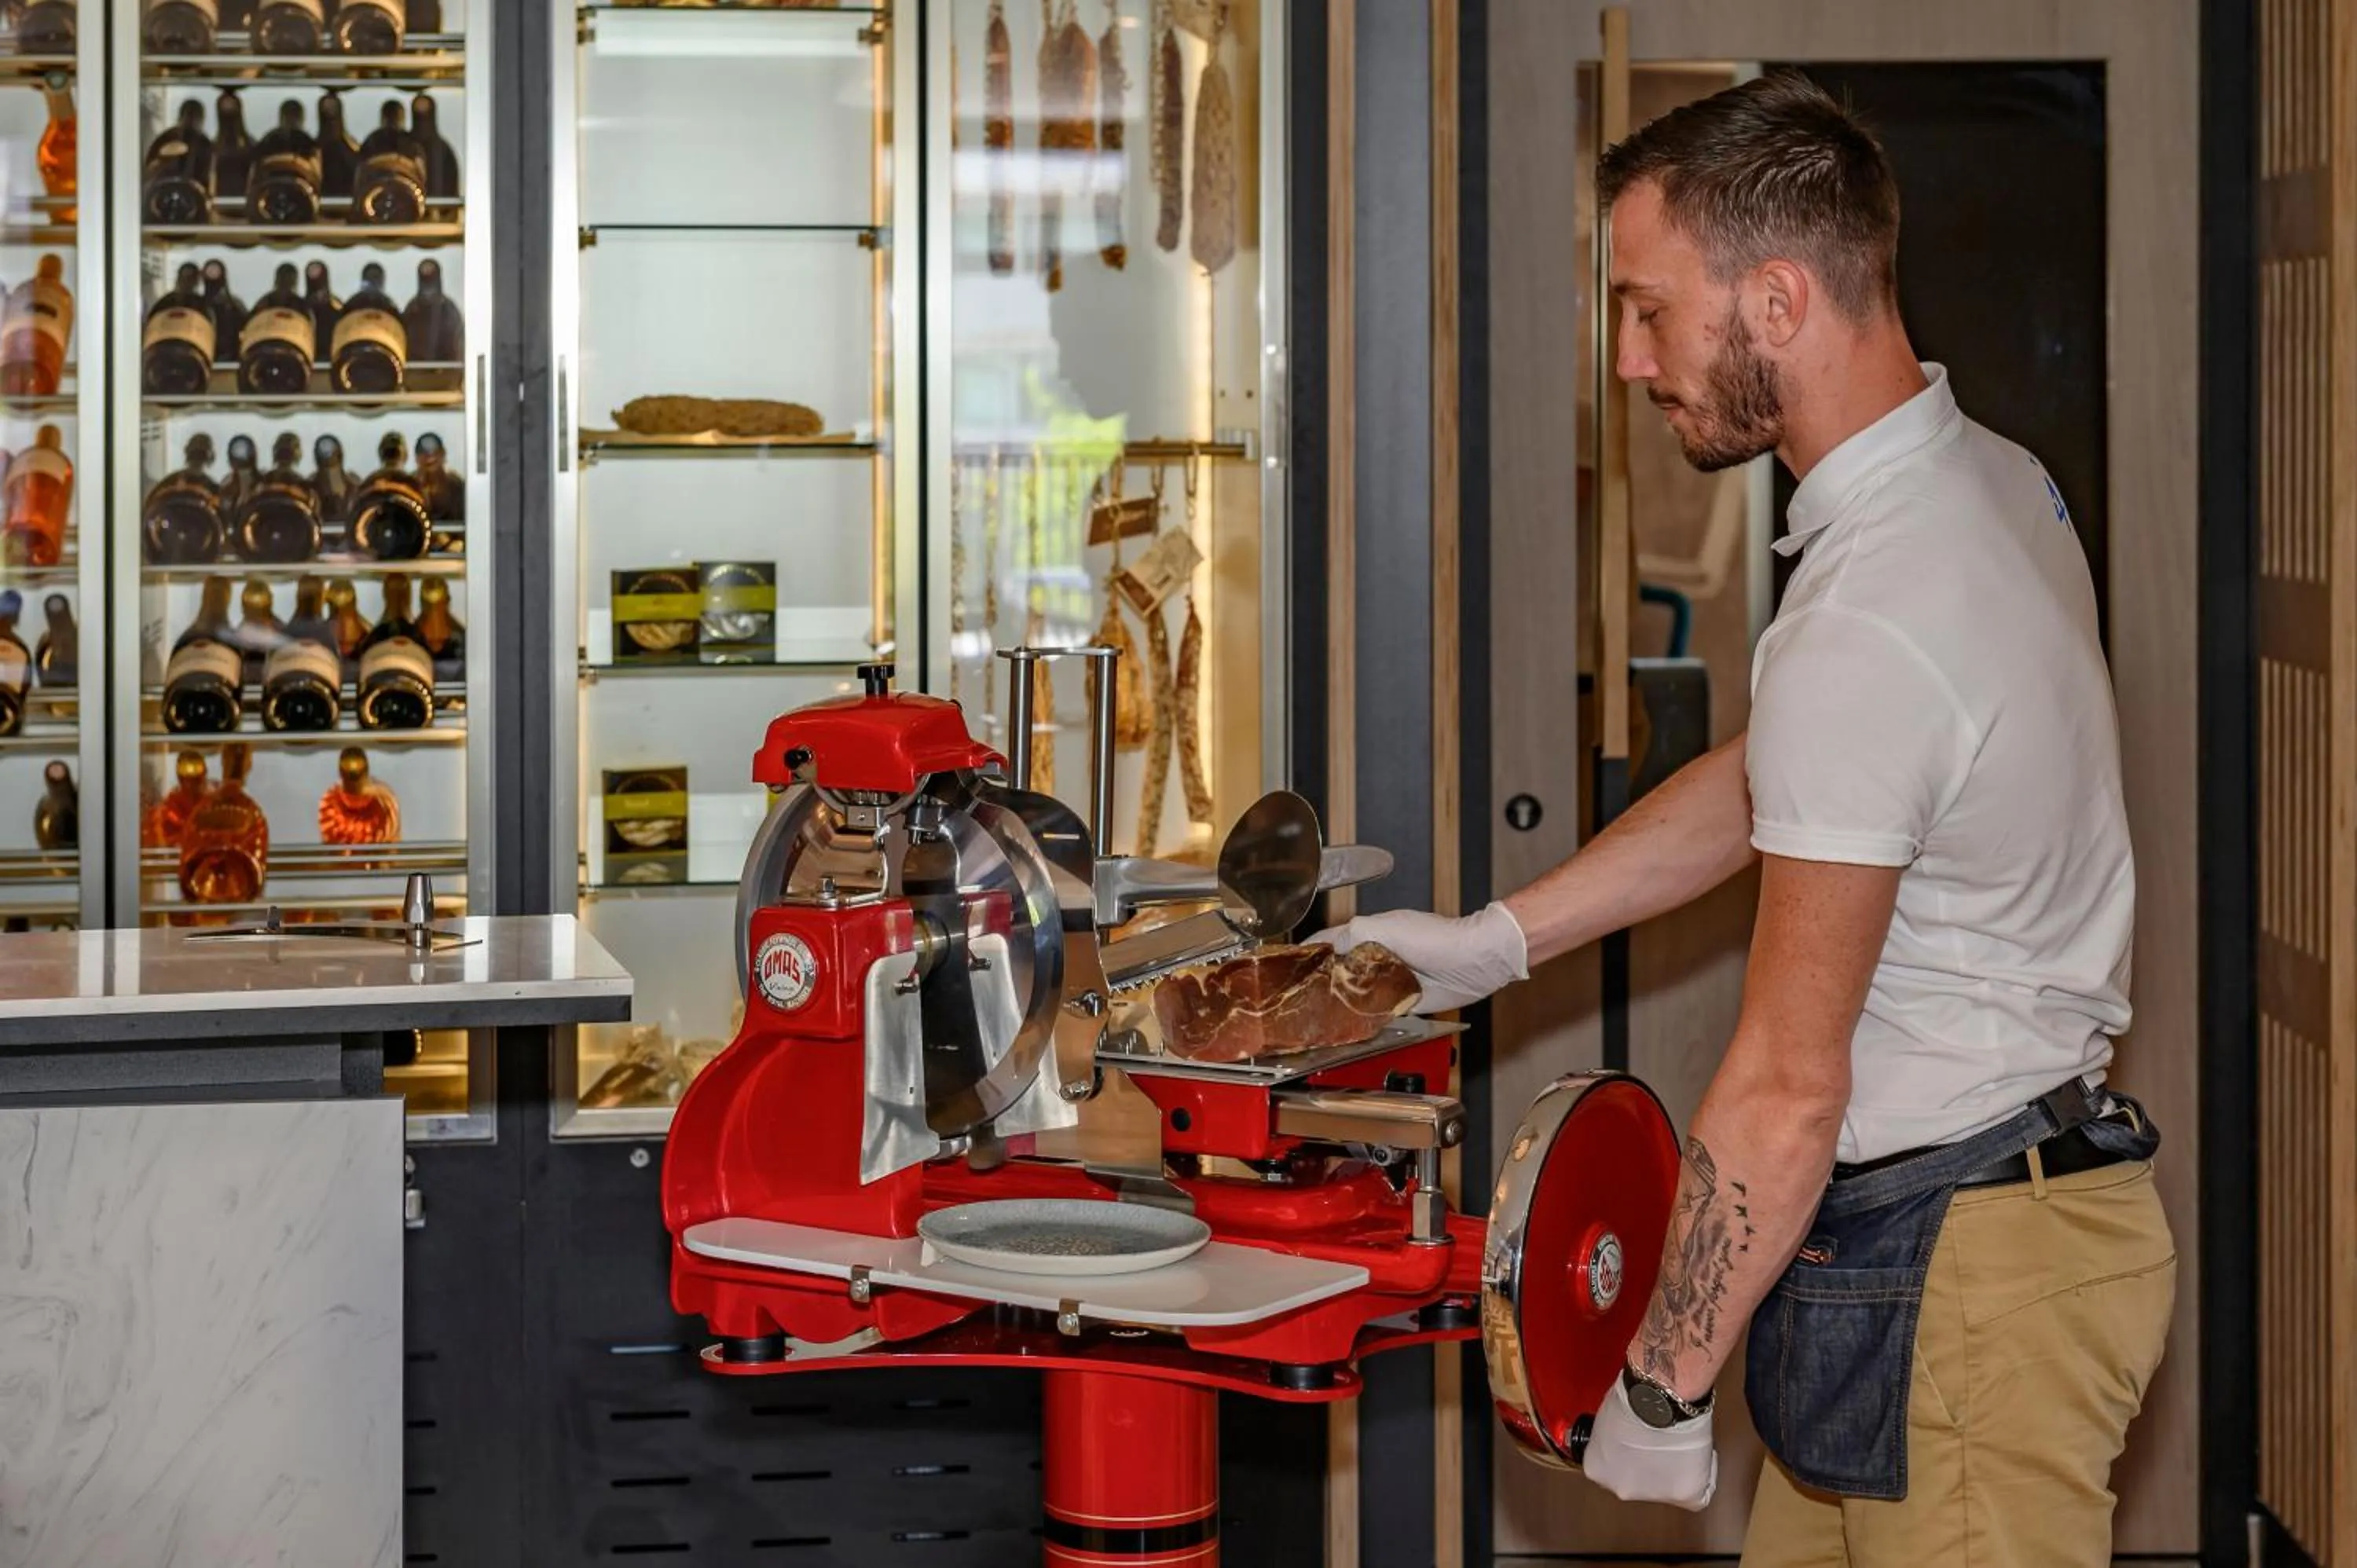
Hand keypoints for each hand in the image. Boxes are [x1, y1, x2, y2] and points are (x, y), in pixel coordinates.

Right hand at [1307, 901, 1528, 1012]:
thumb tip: (1325, 947)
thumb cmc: (1435, 938)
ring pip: (1354, 993)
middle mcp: (1375, 957)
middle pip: (1338, 971)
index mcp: (1366, 934)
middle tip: (1298, 998)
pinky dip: (1362, 1018)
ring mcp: (1387, 980)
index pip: (1327, 942)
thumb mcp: (1383, 928)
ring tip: (1316, 1014)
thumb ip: (1352, 934)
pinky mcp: (1401, 1001)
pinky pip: (1374, 1012)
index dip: (1307, 954)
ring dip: (1340, 1002)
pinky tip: (1348, 1024)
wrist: (1472, 962)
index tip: (1287, 968)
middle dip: (1319, 983)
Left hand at [1581, 1376, 1718, 1511]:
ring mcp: (1652, 1495)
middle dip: (1648, 1466)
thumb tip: (1622, 1438)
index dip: (1628, 1454)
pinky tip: (1698, 1459)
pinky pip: (1697, 1495)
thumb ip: (1610, 1439)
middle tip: (1660, 1445)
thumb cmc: (1633, 1397)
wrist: (1659, 1400)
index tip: (1639, 1444)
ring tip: (1680, 1446)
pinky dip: (1701, 1479)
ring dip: (1673, 1473)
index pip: (1612, 1471)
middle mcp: (1621, 1488)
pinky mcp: (1683, 1495)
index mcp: (1597, 1469)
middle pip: (1637, 1483)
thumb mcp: (1606, 1419)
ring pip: (1667, 1490)